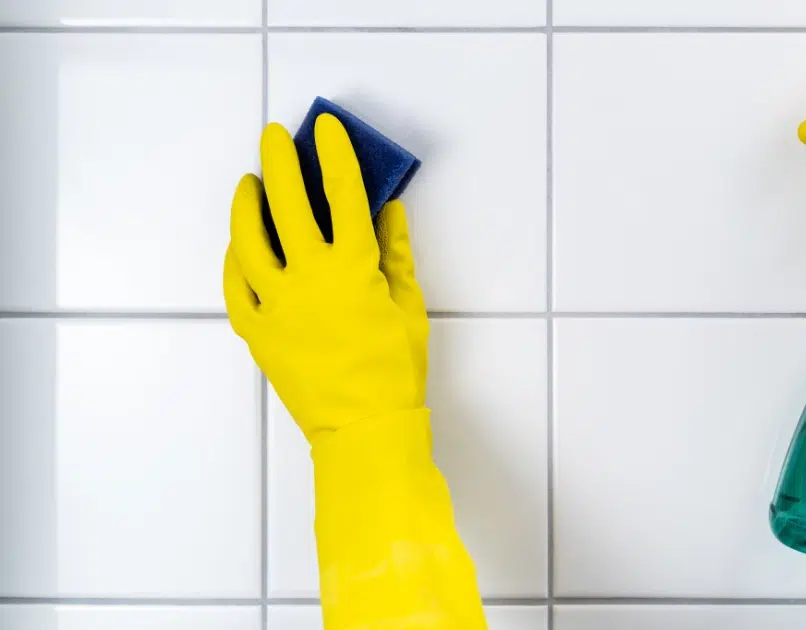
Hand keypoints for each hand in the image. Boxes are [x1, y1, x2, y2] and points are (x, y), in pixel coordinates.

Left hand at [223, 114, 428, 441]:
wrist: (365, 427)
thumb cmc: (395, 371)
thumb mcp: (409, 306)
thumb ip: (397, 254)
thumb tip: (391, 213)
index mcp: (354, 268)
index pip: (343, 194)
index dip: (335, 154)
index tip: (326, 129)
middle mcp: (310, 278)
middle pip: (289, 203)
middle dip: (281, 161)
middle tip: (275, 137)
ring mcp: (277, 304)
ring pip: (249, 239)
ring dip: (246, 204)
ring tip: (248, 183)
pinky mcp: (257, 331)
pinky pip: (235, 286)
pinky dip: (234, 260)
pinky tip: (238, 245)